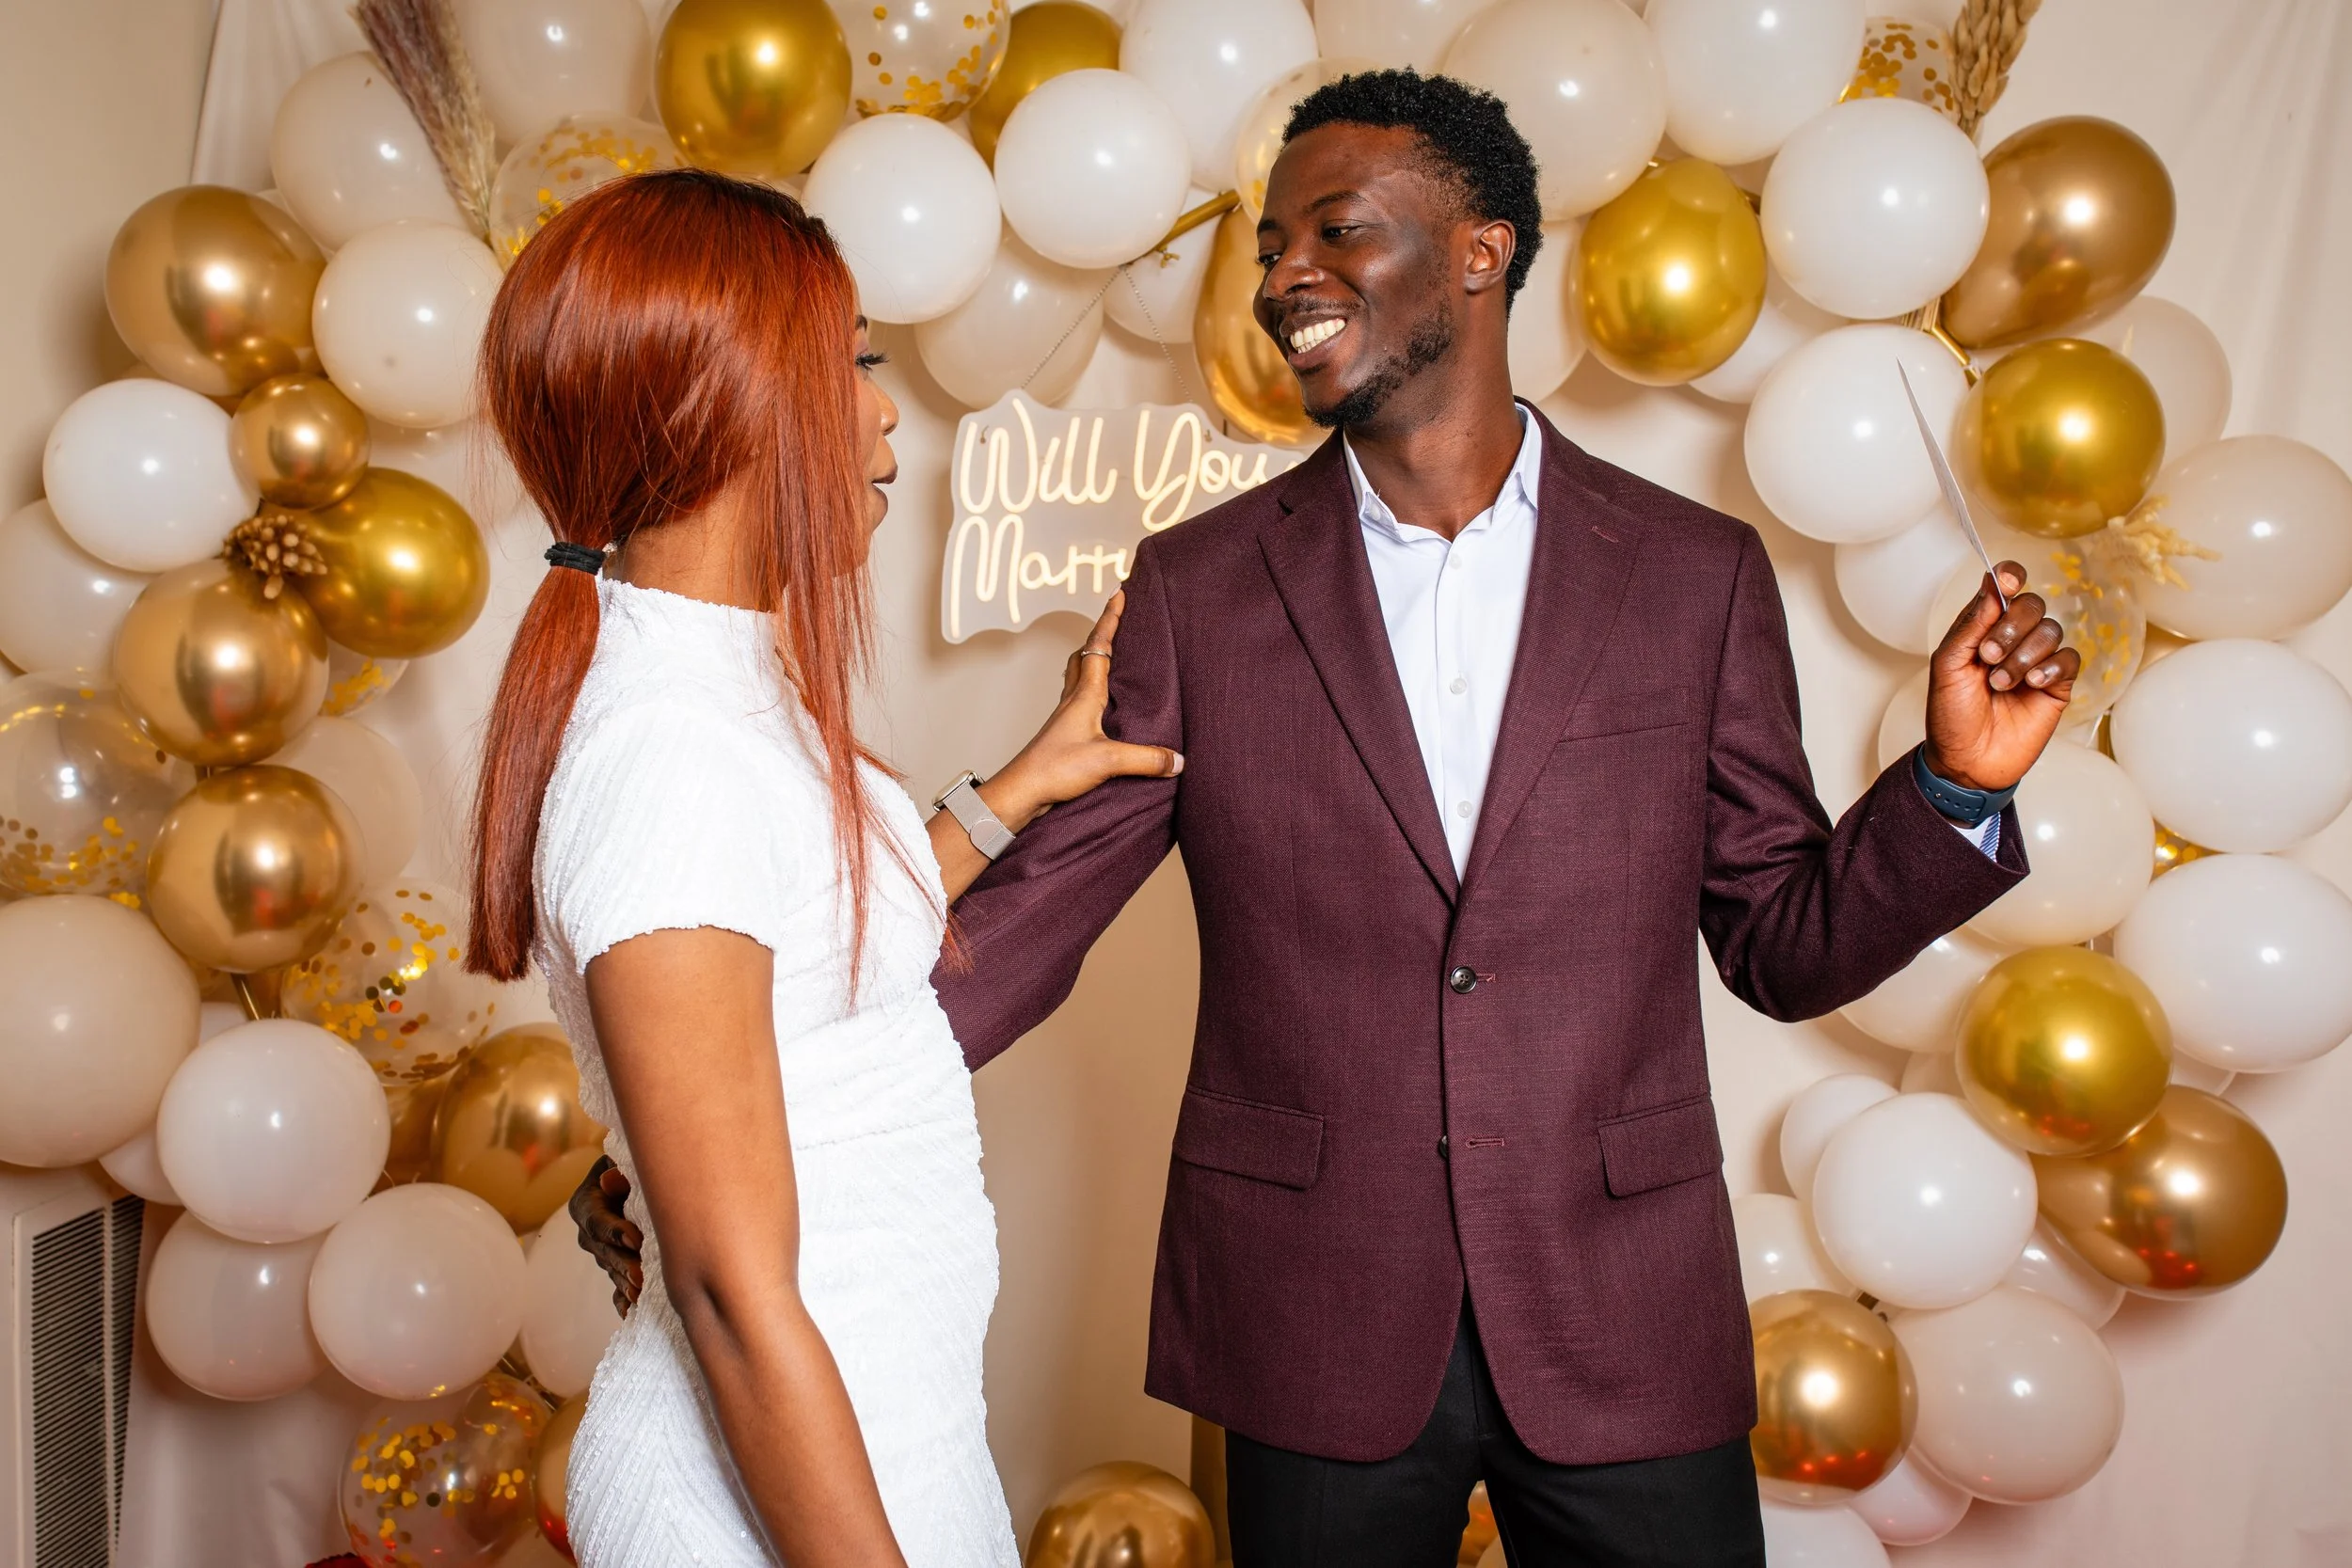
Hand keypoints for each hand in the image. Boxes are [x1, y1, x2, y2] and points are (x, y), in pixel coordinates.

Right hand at [569, 1154, 642, 1315]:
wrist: (636, 1181)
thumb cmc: (634, 1166)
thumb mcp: (624, 1160)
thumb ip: (620, 1170)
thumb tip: (611, 1180)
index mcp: (586, 1203)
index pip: (597, 1220)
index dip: (615, 1231)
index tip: (635, 1239)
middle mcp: (588, 1232)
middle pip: (604, 1251)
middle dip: (623, 1264)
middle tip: (641, 1276)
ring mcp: (600, 1253)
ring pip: (612, 1270)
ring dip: (626, 1284)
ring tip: (641, 1295)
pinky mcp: (614, 1268)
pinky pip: (616, 1288)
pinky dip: (623, 1302)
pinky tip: (632, 1314)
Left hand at [978, 591, 1182, 830]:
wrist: (1021, 791)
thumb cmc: (1055, 769)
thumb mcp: (1108, 761)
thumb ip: (1146, 758)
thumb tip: (1179, 760)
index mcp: (1084, 694)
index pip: (1099, 646)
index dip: (1111, 619)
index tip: (1120, 593)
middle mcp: (1073, 699)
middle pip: (1086, 654)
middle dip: (1102, 632)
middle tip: (1118, 617)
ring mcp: (1067, 716)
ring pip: (1080, 675)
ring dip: (1095, 657)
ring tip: (1114, 652)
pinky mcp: (1066, 734)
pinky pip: (1081, 699)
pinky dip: (1094, 687)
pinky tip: (1105, 703)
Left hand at [1922, 562, 2080, 794]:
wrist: (1967, 761)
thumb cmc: (1951, 715)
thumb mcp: (1947, 667)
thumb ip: (1970, 626)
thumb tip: (1993, 589)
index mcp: (1981, 629)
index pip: (2003, 589)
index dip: (2009, 578)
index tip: (2007, 582)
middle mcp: (2011, 640)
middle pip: (2031, 605)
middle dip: (2011, 626)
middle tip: (1989, 656)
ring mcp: (2036, 661)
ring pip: (2050, 631)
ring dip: (2024, 655)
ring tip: (2001, 683)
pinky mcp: (2056, 685)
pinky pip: (2069, 659)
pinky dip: (2050, 668)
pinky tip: (2032, 685)